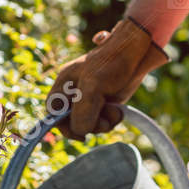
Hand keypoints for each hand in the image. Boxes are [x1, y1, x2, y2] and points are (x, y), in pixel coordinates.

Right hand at [46, 18, 168, 139]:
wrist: (135, 55)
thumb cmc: (111, 63)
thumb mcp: (93, 86)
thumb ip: (82, 111)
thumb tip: (80, 132)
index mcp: (64, 84)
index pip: (53, 112)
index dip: (62, 125)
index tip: (79, 134)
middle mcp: (75, 93)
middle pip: (72, 121)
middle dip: (89, 124)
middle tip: (103, 120)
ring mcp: (90, 99)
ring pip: (89, 124)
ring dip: (103, 122)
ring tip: (114, 110)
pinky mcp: (104, 103)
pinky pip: (102, 121)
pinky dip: (111, 119)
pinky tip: (118, 110)